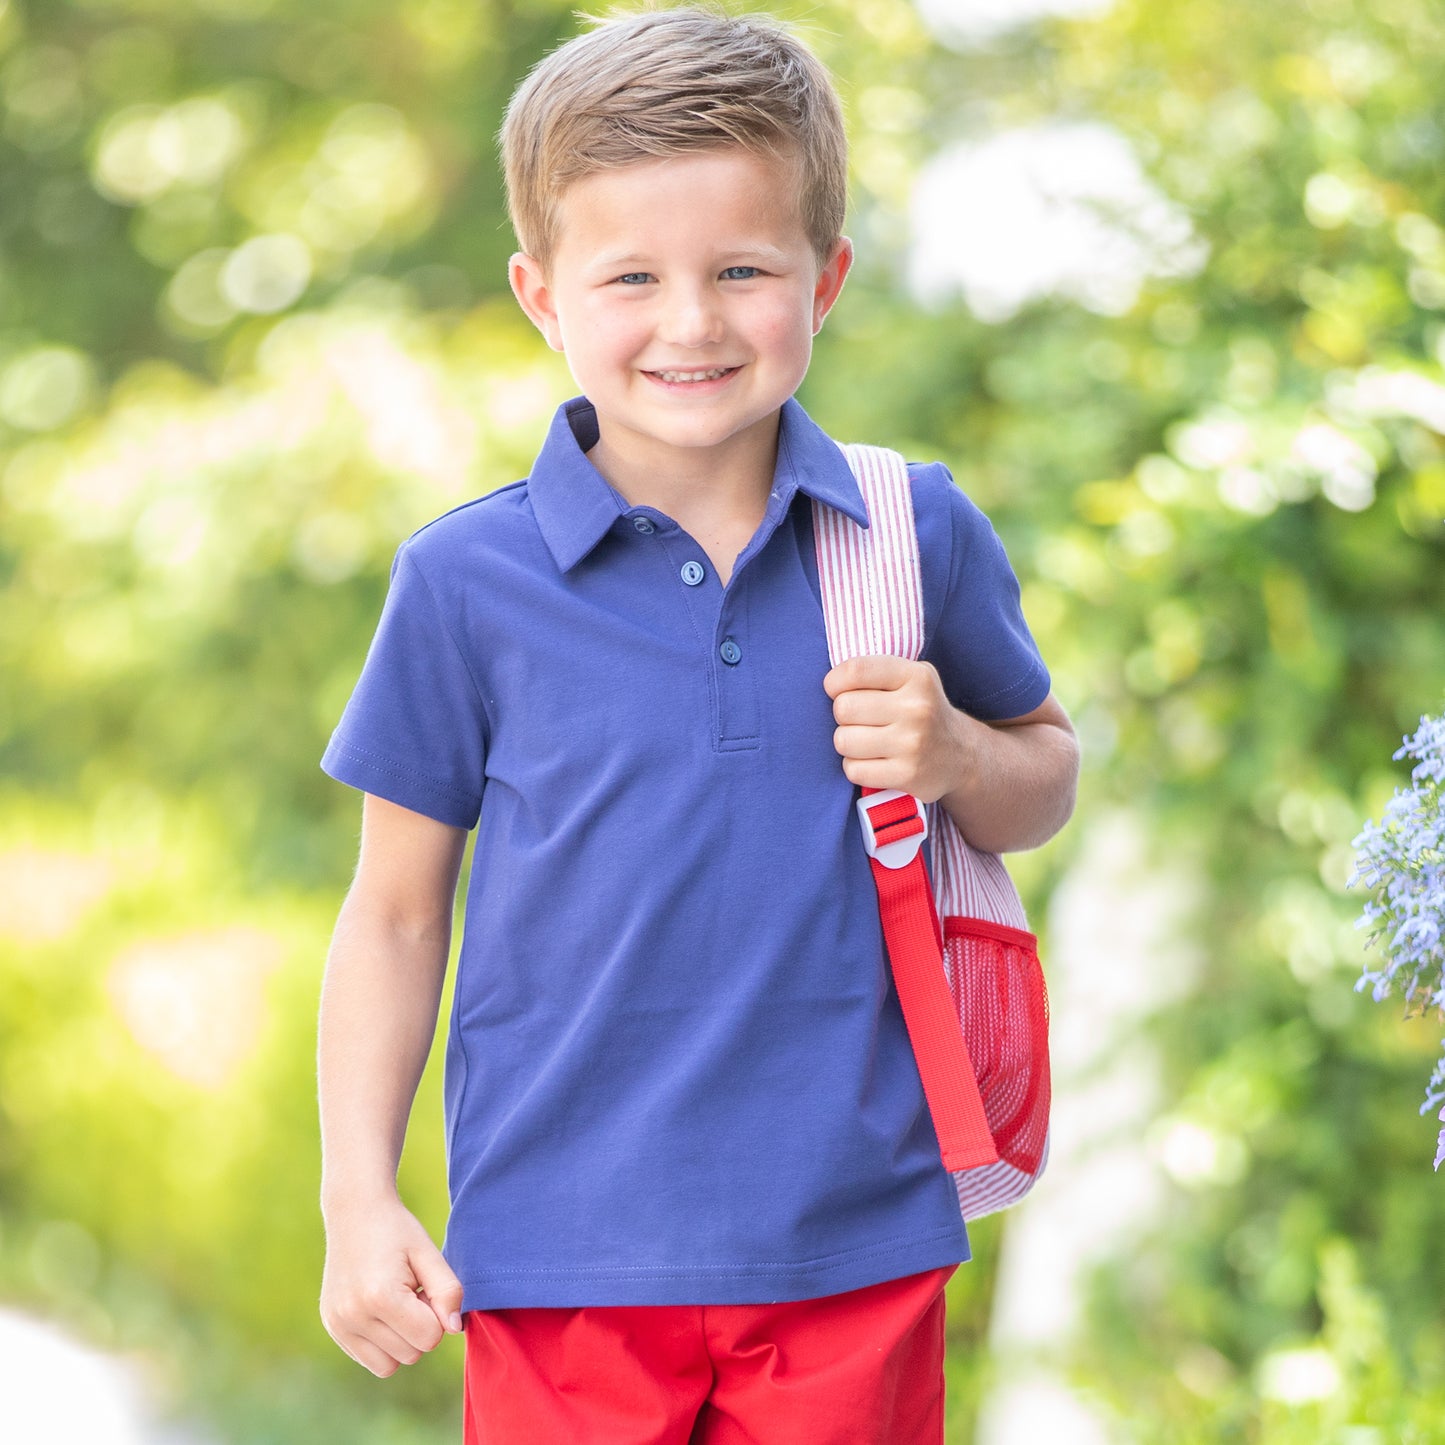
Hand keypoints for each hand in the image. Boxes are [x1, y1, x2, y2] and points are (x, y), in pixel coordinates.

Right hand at [320, 1194, 465, 1377]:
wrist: (355, 1212)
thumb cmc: (398, 1231)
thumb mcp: (429, 1254)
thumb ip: (448, 1292)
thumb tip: (454, 1329)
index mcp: (380, 1297)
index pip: (430, 1338)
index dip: (436, 1314)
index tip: (424, 1288)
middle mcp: (353, 1317)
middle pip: (411, 1355)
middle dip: (419, 1328)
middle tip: (411, 1292)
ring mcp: (339, 1325)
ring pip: (390, 1365)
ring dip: (401, 1340)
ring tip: (396, 1303)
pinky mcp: (332, 1328)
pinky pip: (369, 1360)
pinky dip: (382, 1343)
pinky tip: (380, 1309)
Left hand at [823, 655, 973, 803]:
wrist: (961, 755)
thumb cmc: (921, 710)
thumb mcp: (911, 678)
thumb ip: (874, 672)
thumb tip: (829, 684)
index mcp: (916, 677)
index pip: (855, 671)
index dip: (835, 682)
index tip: (838, 690)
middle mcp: (917, 708)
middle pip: (843, 708)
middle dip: (844, 716)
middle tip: (860, 721)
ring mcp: (913, 744)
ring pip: (843, 740)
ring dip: (848, 743)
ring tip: (868, 742)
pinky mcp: (907, 775)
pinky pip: (853, 769)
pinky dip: (856, 767)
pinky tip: (874, 761)